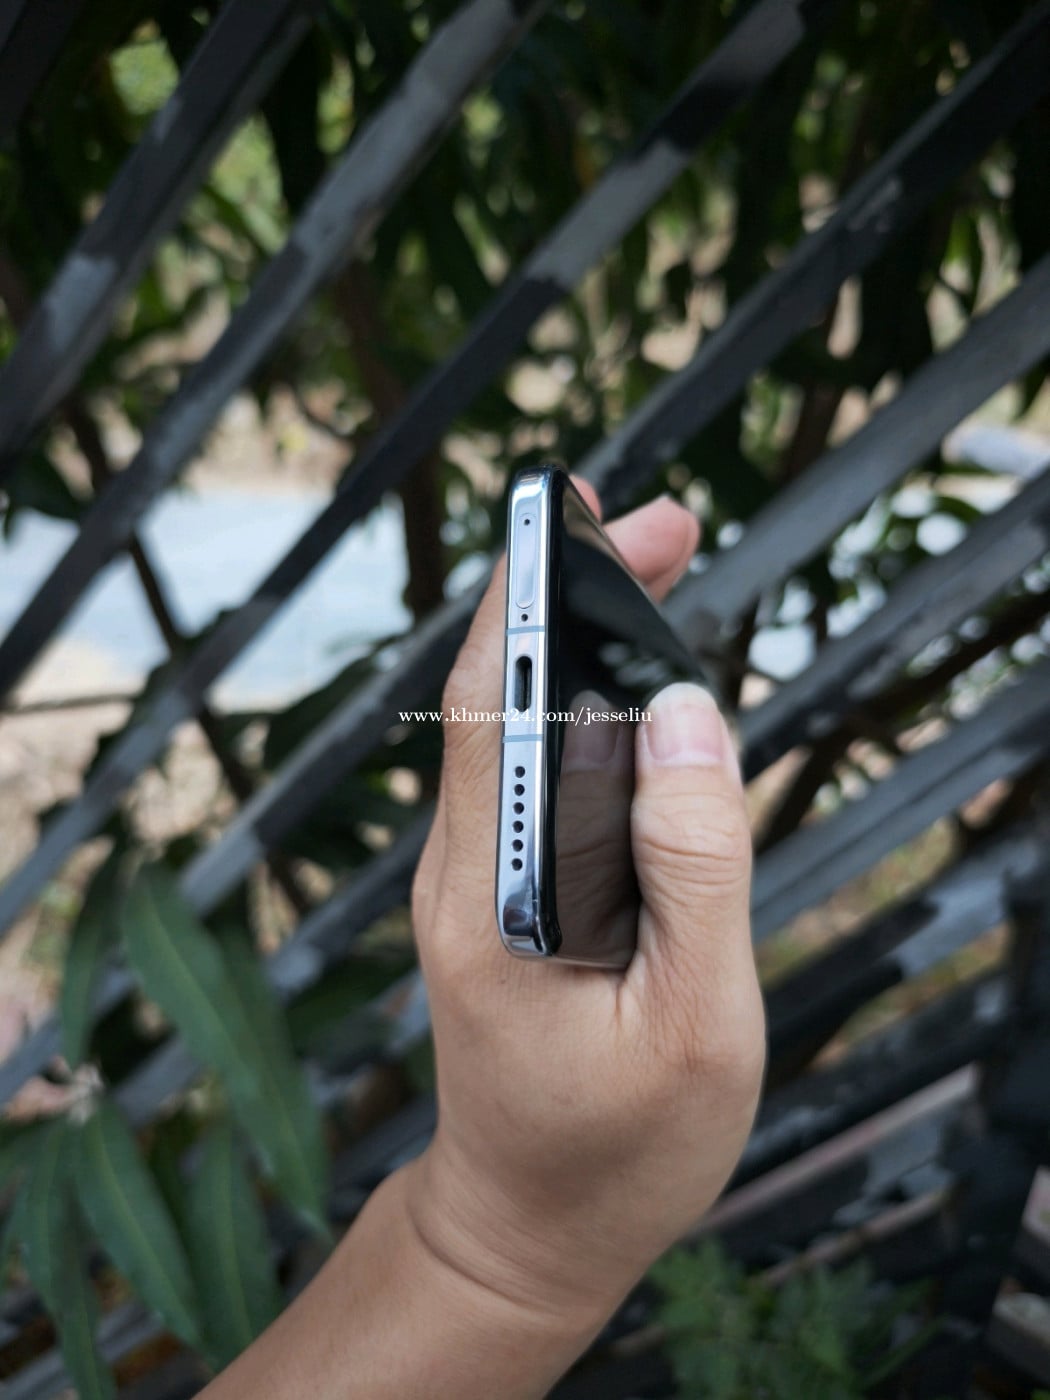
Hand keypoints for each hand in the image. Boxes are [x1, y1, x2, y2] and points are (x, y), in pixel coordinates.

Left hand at [406, 484, 764, 1340]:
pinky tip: (636, 687)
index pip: (501, 710)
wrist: (524, 1230)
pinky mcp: (493, 891)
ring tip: (657, 575)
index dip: (543, 602)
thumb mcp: (695, 1023)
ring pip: (515, 726)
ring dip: (581, 644)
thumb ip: (694, 865)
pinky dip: (583, 707)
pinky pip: (532, 772)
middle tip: (664, 528)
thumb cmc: (615, 1148)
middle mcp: (460, 869)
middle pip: (502, 694)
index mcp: (493, 896)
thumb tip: (688, 711)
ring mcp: (469, 878)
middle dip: (572, 596)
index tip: (589, 518)